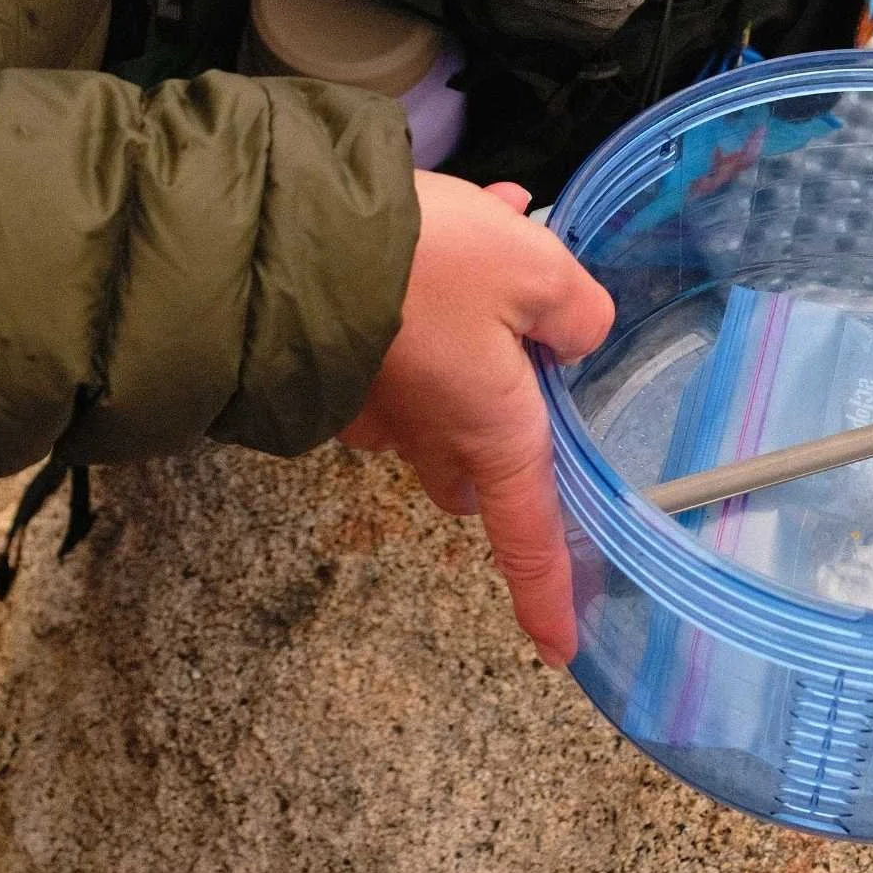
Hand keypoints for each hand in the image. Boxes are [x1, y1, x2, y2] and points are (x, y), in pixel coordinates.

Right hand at [341, 171, 613, 664]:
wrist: (294, 233)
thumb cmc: (429, 264)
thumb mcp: (537, 271)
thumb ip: (577, 313)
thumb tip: (575, 335)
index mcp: (495, 432)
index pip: (530, 534)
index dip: (548, 592)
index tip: (560, 646)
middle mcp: (431, 435)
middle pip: (478, 465)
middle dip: (506, 424)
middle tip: (531, 340)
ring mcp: (374, 405)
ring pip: (437, 398)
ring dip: (472, 332)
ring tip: (492, 229)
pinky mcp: (336, 364)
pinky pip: (397, 350)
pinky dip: (428, 299)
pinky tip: (446, 226)